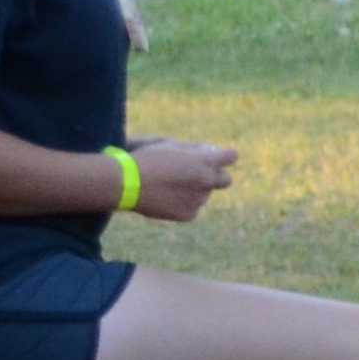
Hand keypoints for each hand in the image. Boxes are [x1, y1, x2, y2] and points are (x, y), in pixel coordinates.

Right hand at [123, 134, 238, 220]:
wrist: (126, 184)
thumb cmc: (146, 159)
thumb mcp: (171, 144)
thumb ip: (194, 148)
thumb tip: (210, 151)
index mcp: (205, 161)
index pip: (231, 155)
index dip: (223, 155)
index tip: (214, 156)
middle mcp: (207, 182)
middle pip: (225, 180)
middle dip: (215, 176)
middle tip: (197, 173)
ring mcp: (199, 200)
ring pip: (204, 194)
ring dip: (194, 190)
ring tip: (168, 185)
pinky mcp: (189, 215)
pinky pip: (193, 208)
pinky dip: (184, 203)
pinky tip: (166, 198)